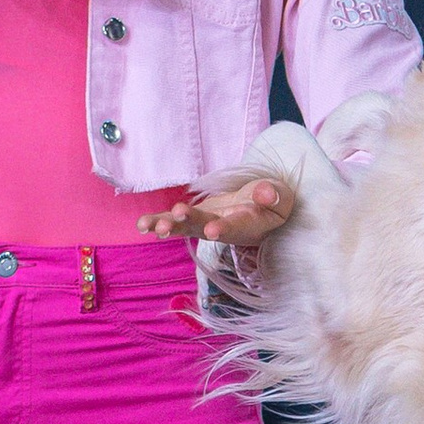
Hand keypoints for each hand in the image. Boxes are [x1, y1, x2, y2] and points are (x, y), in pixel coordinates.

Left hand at [138, 175, 292, 245]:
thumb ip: (275, 195)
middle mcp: (224, 227)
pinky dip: (158, 222)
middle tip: (177, 216)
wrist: (259, 208)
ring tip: (154, 227)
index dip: (225, 228)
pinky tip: (142, 225)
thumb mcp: (280, 196)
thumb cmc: (272, 203)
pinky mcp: (193, 218)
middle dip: (191, 222)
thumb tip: (264, 192)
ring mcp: (205, 224)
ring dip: (169, 226)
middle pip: (206, 227)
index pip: (237, 226)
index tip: (213, 230)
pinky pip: (174, 221)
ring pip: (186, 227)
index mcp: (249, 224)